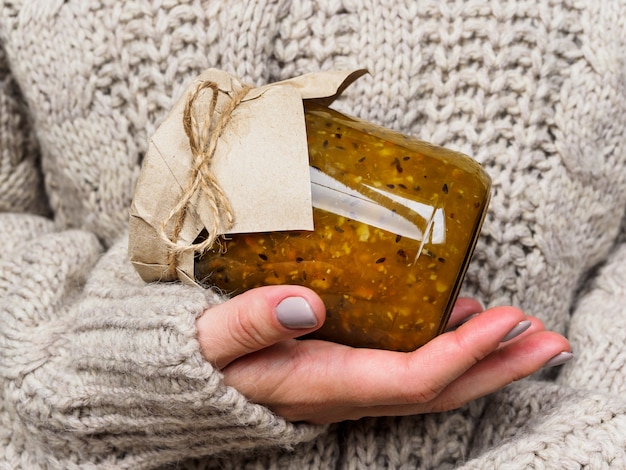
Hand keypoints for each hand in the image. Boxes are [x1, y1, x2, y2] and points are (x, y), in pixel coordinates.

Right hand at [195, 286, 570, 423]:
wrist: (186, 378)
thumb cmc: (198, 358)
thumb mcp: (211, 340)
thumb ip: (251, 322)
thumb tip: (306, 304)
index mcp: (320, 385)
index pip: (409, 379)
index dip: (461, 354)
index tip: (505, 319)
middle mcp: (346, 392)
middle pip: (439, 389)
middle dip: (498, 367)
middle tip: (551, 340)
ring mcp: (351, 383)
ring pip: (432, 379)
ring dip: (483, 358)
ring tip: (525, 330)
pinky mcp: (349, 367)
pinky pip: (412, 364)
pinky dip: (449, 345)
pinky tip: (464, 318)